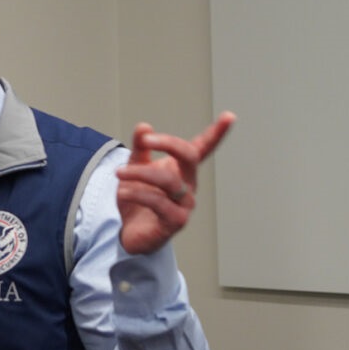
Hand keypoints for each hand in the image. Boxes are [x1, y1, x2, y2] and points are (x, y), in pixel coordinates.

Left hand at [116, 111, 235, 254]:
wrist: (129, 233)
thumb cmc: (136, 199)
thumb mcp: (134, 168)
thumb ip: (139, 149)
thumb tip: (144, 126)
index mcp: (182, 169)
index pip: (202, 148)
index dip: (217, 133)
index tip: (230, 116)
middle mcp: (189, 184)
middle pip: (189, 156)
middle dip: (168, 143)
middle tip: (145, 140)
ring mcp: (185, 204)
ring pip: (168, 179)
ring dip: (140, 172)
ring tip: (119, 173)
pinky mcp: (176, 221)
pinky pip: (158, 202)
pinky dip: (138, 193)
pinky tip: (122, 191)